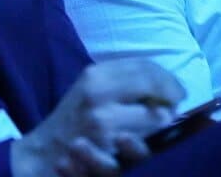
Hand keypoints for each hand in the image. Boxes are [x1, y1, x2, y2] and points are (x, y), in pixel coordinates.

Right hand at [11, 57, 184, 176]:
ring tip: (164, 122)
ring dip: (164, 121)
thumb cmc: (73, 117)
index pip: (145, 66)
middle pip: (153, 86)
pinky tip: (149, 141)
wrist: (43, 154)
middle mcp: (100, 94)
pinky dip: (151, 141)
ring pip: (154, 117)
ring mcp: (103, 124)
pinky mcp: (106, 152)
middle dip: (171, 96)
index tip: (177, 89)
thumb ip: (124, 79)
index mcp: (98, 74)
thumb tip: (164, 82)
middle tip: (177, 104)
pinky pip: (143, 145)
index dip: (167, 77)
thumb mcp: (92, 87)